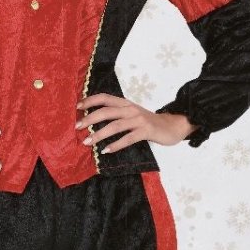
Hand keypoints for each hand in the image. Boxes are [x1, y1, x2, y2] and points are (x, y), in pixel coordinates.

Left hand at [75, 93, 198, 152]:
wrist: (173, 125)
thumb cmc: (148, 122)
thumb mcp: (132, 114)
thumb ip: (117, 114)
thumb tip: (94, 120)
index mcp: (125, 103)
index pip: (105, 98)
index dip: (90, 100)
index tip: (77, 107)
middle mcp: (130, 109)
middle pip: (107, 111)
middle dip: (90, 118)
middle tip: (77, 127)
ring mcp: (139, 120)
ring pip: (115, 125)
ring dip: (99, 134)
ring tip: (87, 142)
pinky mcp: (146, 131)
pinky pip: (128, 138)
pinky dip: (116, 144)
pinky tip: (106, 151)